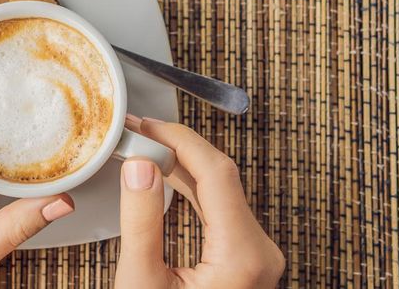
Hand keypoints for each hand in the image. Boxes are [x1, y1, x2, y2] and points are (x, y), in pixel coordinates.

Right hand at [116, 116, 284, 287]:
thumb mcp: (142, 282)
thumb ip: (141, 223)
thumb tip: (140, 167)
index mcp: (241, 256)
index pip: (215, 172)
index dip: (179, 140)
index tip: (147, 126)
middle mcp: (259, 252)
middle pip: (221, 176)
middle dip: (177, 148)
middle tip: (138, 132)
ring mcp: (255, 256)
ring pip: (221, 190)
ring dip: (182, 166)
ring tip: (146, 148)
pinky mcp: (245, 259)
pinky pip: (220, 209)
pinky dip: (192, 189)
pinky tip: (167, 175)